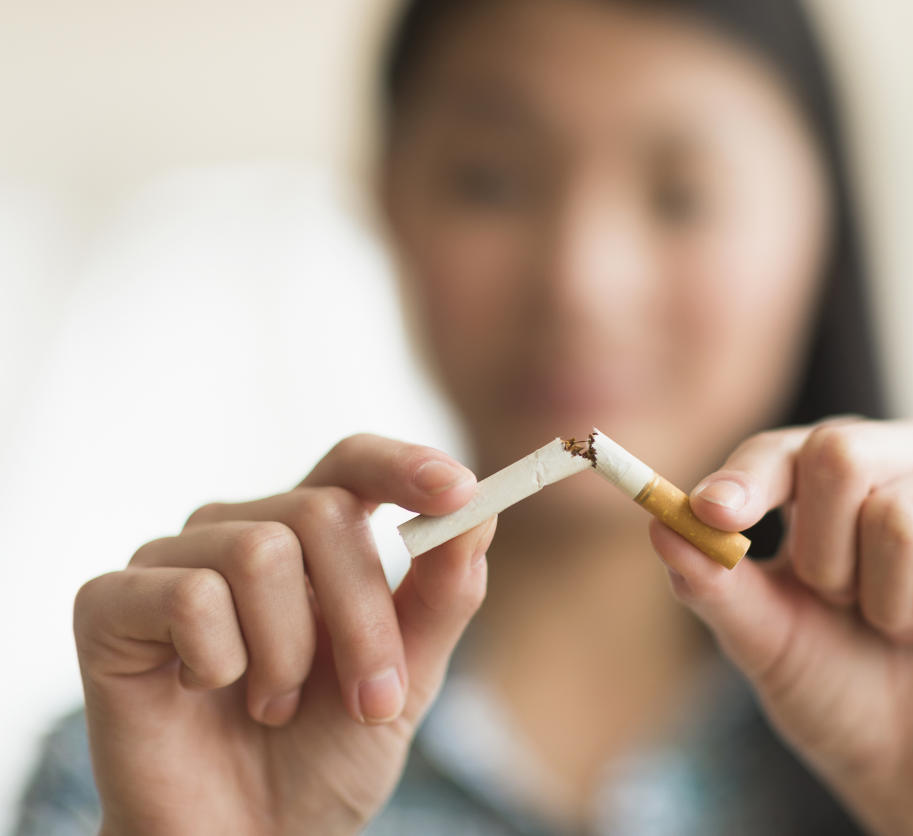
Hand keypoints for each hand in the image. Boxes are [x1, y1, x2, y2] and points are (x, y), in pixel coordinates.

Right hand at [74, 434, 494, 834]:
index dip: (404, 466)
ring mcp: (172, 561)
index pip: (354, 462)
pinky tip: (202, 693)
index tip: (459, 491)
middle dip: (364, 618)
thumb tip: (479, 513)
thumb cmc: (324, 757)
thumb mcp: (406, 680)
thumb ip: (442, 597)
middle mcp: (240, 531)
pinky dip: (218, 664)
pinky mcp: (109, 604)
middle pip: (322, 512)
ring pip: (259, 552)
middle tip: (372, 703)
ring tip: (273, 706)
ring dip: (288, 655)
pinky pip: (189, 596)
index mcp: (312, 538)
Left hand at [650, 418, 912, 835]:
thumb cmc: (844, 691)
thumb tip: (658, 522)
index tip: (715, 514)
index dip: (748, 479)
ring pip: (902, 513)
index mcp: (841, 473)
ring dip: (888, 601)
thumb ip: (714, 584)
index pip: (786, 449)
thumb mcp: (765, 642)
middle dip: (825, 559)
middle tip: (848, 607)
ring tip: (905, 625)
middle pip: (842, 453)